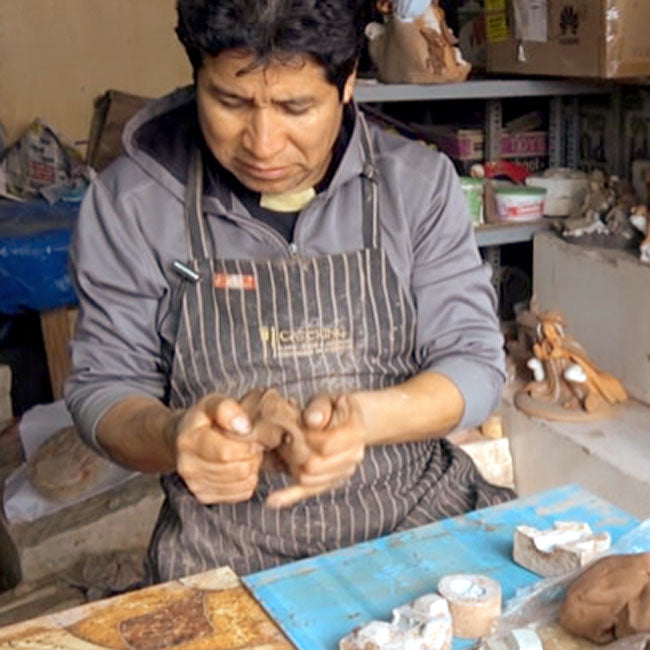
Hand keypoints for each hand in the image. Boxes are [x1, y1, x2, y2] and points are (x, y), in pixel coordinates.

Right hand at [173, 393, 263, 504]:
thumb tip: (244, 427)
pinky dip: (249, 480)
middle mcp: (188, 467)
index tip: (251, 435)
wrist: (181, 440)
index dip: (247, 444)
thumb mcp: (211, 403)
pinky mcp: (205, 496)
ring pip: (242, 483)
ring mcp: (195, 485)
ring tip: (246, 454)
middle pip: (237, 469)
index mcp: (188, 441)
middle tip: (252, 445)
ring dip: (253, 467)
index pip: (226, 452)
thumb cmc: (202, 420)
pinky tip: (241, 465)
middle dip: (253, 456)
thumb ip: (226, 409)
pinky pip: (241, 493)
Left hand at [266, 394, 365, 508]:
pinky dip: (289, 497)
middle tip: (284, 439)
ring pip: (309, 480)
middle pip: (316, 465)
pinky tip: (272, 501)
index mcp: (355, 433)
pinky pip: (308, 492)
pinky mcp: (330, 482)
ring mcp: (342, 472)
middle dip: (294, 453)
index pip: (326, 444)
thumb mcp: (329, 399)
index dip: (306, 437)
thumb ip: (320, 407)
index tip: (294, 426)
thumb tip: (311, 421)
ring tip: (282, 451)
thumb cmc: (333, 407)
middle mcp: (353, 456)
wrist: (346, 419)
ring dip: (290, 466)